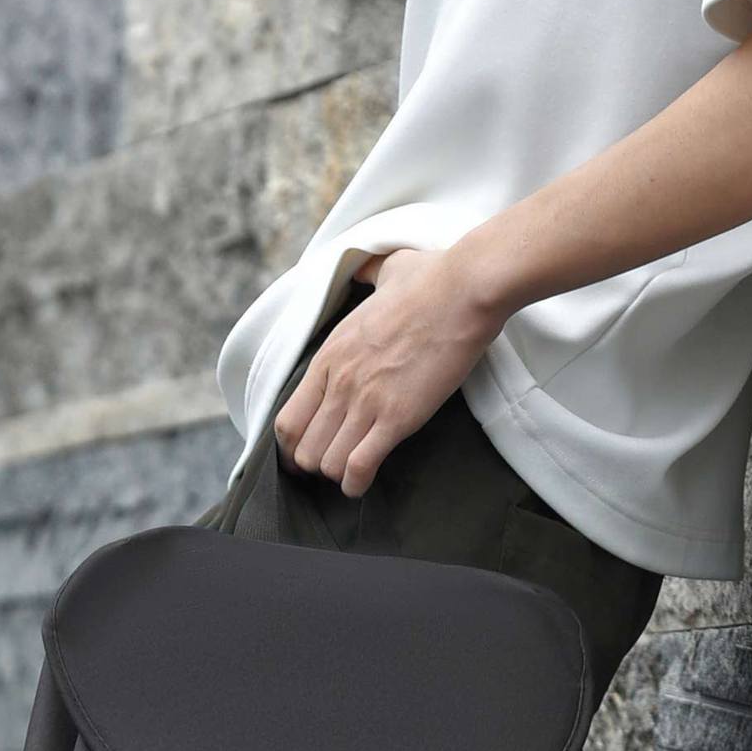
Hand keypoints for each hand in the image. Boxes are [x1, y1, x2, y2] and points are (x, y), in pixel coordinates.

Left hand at [273, 247, 502, 497]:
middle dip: (314, 466)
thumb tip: (367, 265)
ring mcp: (365, 401)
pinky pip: (359, 467)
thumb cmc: (431, 279)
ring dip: (338, 475)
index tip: (306, 450)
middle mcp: (339, 381)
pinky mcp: (397, 417)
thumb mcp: (385, 271)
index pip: (287, 419)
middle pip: (303, 449)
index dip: (293, 444)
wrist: (464, 289)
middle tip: (333, 466)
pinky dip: (357, 483)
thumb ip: (368, 274)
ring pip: (327, 463)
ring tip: (351, 474)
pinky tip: (362, 485)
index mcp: (330, 354)